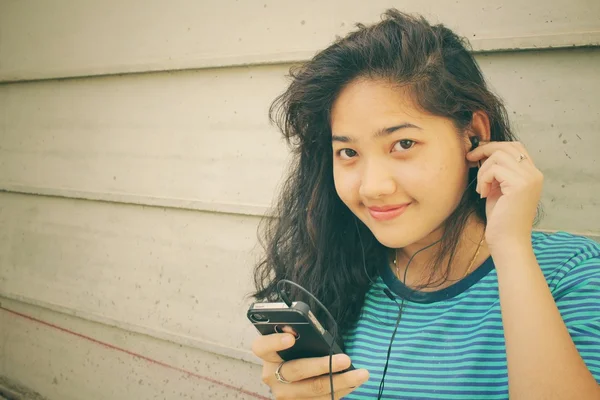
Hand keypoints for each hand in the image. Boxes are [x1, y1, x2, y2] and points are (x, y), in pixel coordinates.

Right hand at [251, 333, 368, 398]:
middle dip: (324, 365)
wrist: (295, 380)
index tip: (291, 337)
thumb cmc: (297, 353)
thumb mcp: (294, 342)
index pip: (262, 346)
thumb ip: (298, 334)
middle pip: (297, 370)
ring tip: (361, 374)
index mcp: (267, 355)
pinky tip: (355, 382)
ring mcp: (285, 395)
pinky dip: (342, 390)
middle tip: (346, 359)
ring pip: (315, 389)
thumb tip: (296, 327)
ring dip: (342, 381)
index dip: (275, 342)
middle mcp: (272, 376)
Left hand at [466, 141, 542, 248]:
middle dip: (485, 149)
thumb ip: (497, 172)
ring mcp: (529, 178)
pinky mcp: (520, 185)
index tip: (476, 155)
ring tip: (481, 188)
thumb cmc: (500, 219)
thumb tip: (481, 153)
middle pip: (507, 146)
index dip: (494, 146)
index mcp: (532, 174)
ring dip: (483, 170)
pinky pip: (494, 169)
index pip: (515, 147)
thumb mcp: (498, 189)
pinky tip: (483, 194)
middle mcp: (534, 174)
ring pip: (499, 156)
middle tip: (469, 158)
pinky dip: (483, 179)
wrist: (507, 241)